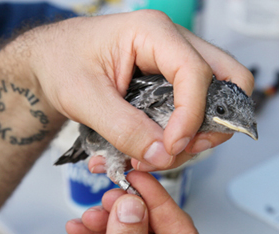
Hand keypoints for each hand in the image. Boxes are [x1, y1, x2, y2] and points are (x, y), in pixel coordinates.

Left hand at [27, 10, 252, 169]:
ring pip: (216, 98)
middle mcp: (173, 43)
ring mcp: (175, 63)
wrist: (50, 63)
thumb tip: (162, 154)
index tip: (171, 148)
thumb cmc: (61, 64)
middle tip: (181, 148)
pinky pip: (195, 109)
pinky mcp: (170, 82)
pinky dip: (182, 133)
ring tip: (155, 155)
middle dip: (214, 122)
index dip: (191, 116)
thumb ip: (124, 128)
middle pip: (228, 79)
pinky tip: (153, 147)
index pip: (195, 73)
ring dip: (195, 134)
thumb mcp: (85, 98)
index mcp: (152, 33)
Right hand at [66, 171, 208, 233]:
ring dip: (108, 222)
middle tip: (107, 198)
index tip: (135, 176)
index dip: (155, 196)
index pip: (179, 224)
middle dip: (125, 209)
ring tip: (87, 218)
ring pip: (134, 233)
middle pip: (154, 225)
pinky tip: (84, 230)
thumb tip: (128, 208)